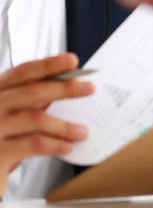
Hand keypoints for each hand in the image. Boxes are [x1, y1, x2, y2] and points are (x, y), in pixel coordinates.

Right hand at [0, 54, 93, 195]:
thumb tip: (69, 87)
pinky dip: (56, 144)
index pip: (22, 73)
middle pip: (31, 92)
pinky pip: (34, 144)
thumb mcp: (13, 116)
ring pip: (35, 119)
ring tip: (82, 131)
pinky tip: (68, 146)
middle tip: (89, 87)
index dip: (48, 65)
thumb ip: (32, 102)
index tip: (71, 61)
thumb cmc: (1, 142)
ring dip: (64, 125)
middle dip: (64, 88)